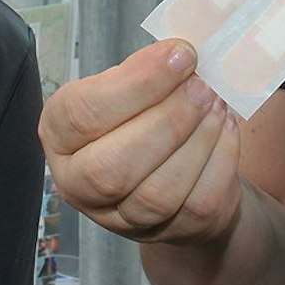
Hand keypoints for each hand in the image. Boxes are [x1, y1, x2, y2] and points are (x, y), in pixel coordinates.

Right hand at [39, 39, 241, 245]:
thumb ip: (147, 70)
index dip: (136, 84)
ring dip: (196, 141)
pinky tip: (225, 127)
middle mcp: (78, 184)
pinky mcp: (168, 232)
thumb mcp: (132, 86)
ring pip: (157, 194)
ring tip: (216, 103)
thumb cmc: (144, 112)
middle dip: (166, 121)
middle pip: (111, 168)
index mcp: (58, 135)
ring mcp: (121, 218)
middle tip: (201, 85)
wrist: (176, 166)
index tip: (180, 54)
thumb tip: (182, 52)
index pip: (82, 114)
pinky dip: (219, 159)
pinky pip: (197, 204)